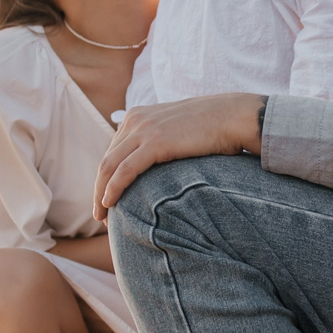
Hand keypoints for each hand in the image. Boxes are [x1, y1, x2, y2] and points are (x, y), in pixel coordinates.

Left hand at [94, 93, 265, 219]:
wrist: (233, 116)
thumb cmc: (212, 127)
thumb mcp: (177, 129)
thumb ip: (161, 140)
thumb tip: (156, 164)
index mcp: (137, 117)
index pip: (113, 152)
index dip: (106, 179)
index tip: (107, 201)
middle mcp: (135, 120)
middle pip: (106, 161)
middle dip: (99, 190)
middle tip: (100, 215)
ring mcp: (144, 130)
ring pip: (109, 167)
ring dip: (101, 195)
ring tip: (102, 217)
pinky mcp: (155, 143)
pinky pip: (124, 170)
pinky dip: (113, 189)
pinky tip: (110, 203)